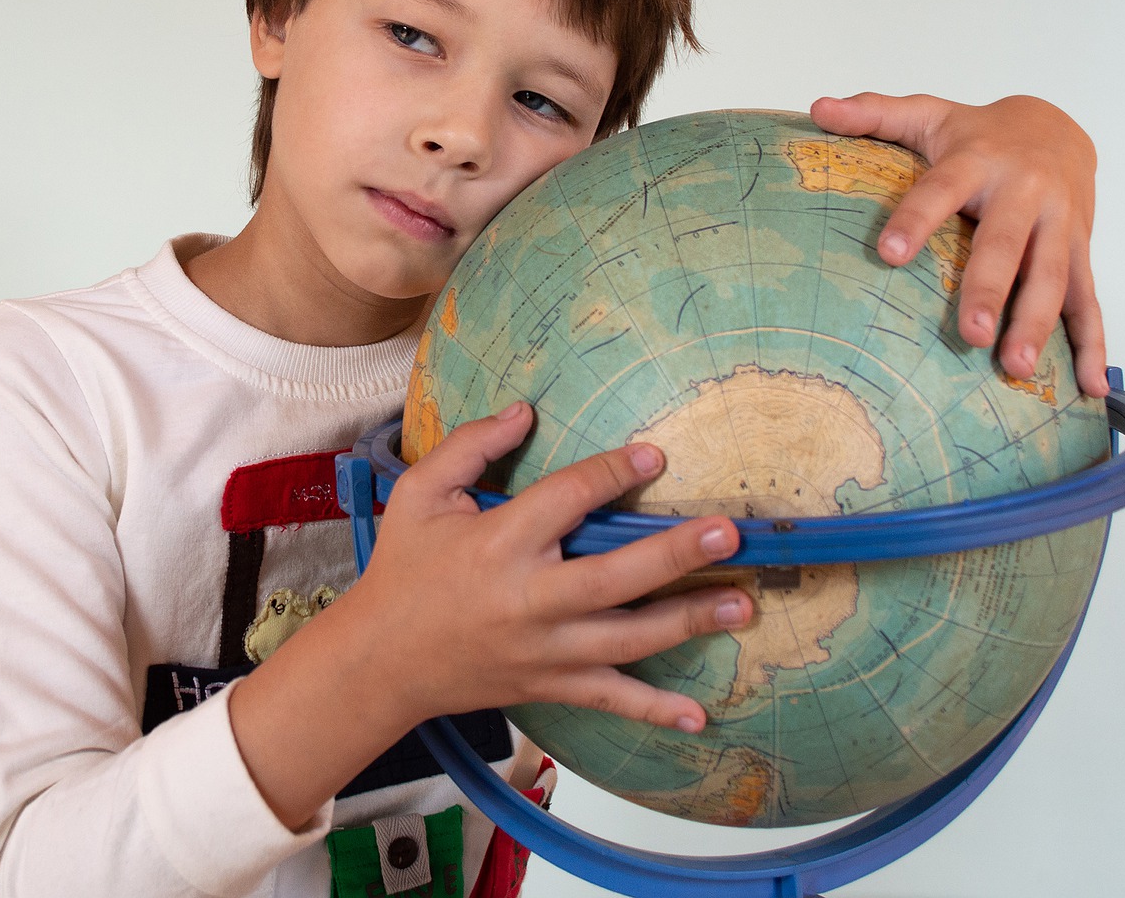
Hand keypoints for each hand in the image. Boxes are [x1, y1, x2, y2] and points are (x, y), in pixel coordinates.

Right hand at [356, 402, 749, 731]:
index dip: (613, 473)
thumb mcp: (420, 494)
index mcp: (500, 543)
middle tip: (729, 533)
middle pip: (614, 577)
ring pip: (627, 638)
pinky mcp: (549, 685)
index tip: (654, 455)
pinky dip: (655, 709)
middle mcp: (528, 599)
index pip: (568, 499)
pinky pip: (609, 699)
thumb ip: (471, 446)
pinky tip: (699, 712)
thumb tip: (525, 411)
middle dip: (675, 553)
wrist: (381, 660)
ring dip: (688, 621)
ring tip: (743, 603)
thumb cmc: (404, 570)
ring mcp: (543, 650)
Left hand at [810, 92, 1107, 397]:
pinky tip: (1089, 385)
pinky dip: (1094, 345)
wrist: (1059, 128)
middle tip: (968, 333)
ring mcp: (1060, 225)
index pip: (941, 189)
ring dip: (1036, 324)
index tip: (888, 253)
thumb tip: (818, 108)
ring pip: (1052, 277)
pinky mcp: (1082, 252)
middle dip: (989, 289)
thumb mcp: (928, 115)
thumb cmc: (981, 134)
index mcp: (978, 160)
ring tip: (1015, 367)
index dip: (916, 218)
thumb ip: (874, 114)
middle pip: (1006, 244)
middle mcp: (1025, 192)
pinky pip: (1089, 301)